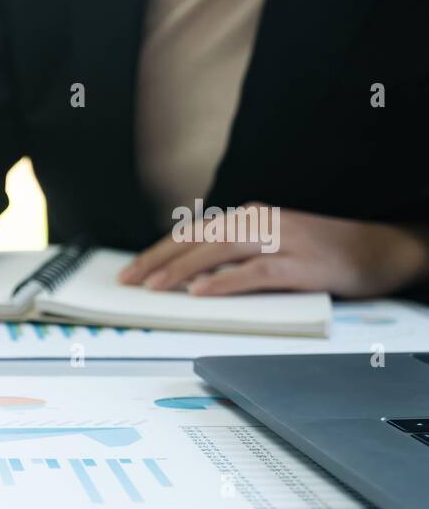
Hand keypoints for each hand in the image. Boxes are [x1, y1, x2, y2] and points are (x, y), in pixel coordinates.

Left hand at [118, 204, 428, 297]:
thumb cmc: (321, 252)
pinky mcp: (300, 263)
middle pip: (198, 238)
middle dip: (159, 260)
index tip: (130, 272)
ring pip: (220, 250)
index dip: (158, 252)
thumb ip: (234, 257)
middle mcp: (260, 221)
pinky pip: (255, 271)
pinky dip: (226, 281)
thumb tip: (189, 279)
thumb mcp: (270, 247)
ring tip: (154, 286)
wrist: (379, 248)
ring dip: (183, 269)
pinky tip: (202, 291)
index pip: (192, 233)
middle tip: (129, 281)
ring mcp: (281, 239)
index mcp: (249, 217)